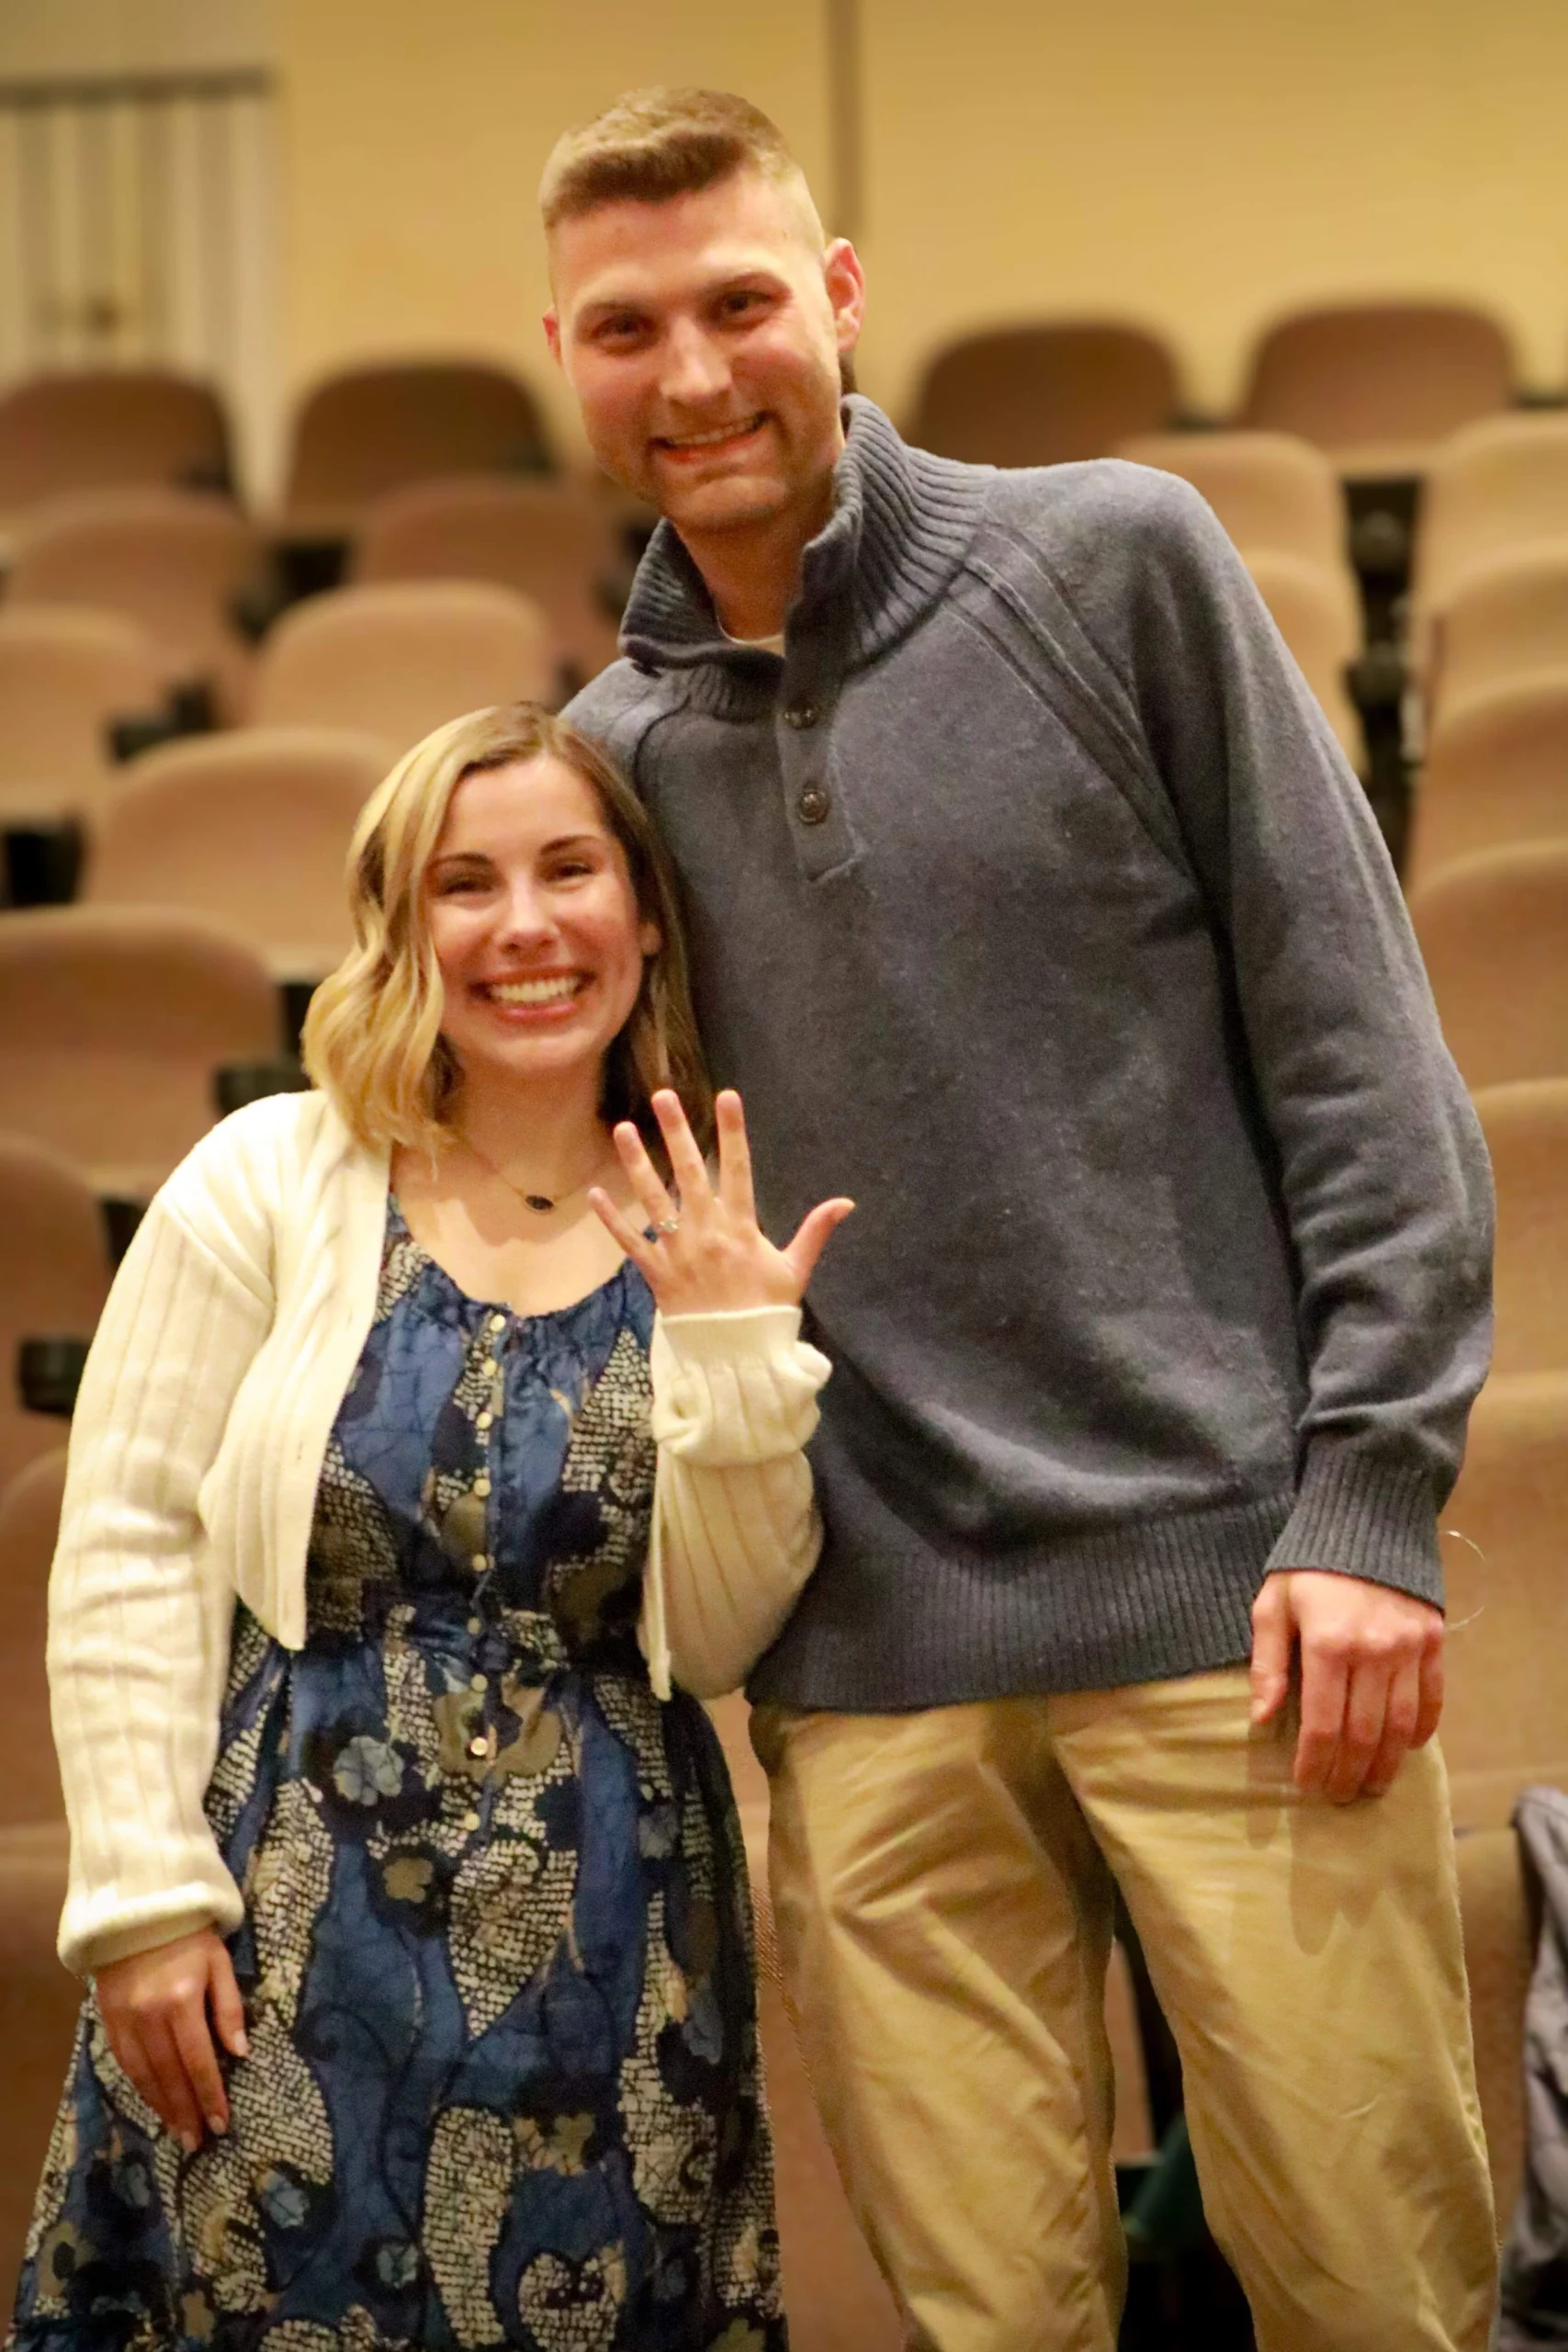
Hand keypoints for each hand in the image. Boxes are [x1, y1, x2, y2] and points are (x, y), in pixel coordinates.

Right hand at [96, 1927, 248, 2151]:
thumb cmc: (189, 1936)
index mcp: (182, 2000)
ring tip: (178, 2131)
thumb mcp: (219, 1962)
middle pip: (170, 2075)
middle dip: (186, 2111)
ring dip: (162, 2107)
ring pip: (144, 2076)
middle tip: (197, 2142)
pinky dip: (140, 2088)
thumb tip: (240, 2053)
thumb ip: (229, 2008)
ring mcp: (125, 2020)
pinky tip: (154, 2102)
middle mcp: (150, 2016)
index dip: (209, 2094)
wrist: (137, 1911)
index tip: (220, 2124)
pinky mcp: (108, 2021)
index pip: (198, 2060)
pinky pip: (125, 2064)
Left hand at [589, 1088, 852, 1316]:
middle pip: (688, 1172)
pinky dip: (613, 1219)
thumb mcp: (795, 1271)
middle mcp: (706, 1232)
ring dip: (637, 1162)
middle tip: (663, 1097)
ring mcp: (678, 1251)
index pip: (737, 1168)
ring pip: (654, 1199)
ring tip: (624, 1129)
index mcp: (741, 1227)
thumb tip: (846, 1202)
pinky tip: (596, 1193)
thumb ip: (815, 1232)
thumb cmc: (767, 1313)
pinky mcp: (656, 1273)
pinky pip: (631, 1242)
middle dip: (676, 1132)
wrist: (735, 1359)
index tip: (726, 1097)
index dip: (732, 1132)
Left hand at [1250, 1568, 1444, 1802]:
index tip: (1306, 1785)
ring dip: (1386, 1763)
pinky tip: (1406, 1748)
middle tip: (1340, 1797)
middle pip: (1364, 1733)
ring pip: (1401, 1724)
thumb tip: (1261, 1716)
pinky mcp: (1433, 1640)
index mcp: (1328, 1644)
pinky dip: (1422, 1729)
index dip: (1315, 1762)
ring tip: (1372, 1786)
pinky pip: (1431, 1697)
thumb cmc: (1307, 1565)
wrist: (1365, 1519)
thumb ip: (1268, 1662)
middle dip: (1350, 1772)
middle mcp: (1374, 1651)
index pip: (1323, 1723)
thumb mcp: (1273, 1603)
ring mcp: (1409, 1647)